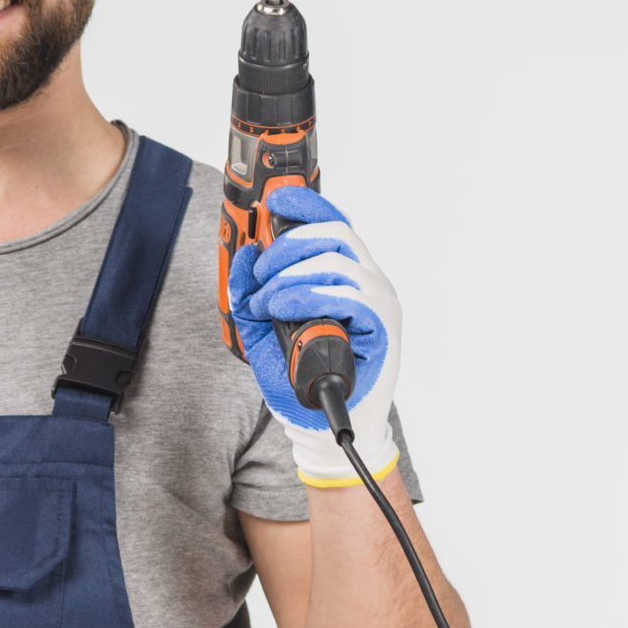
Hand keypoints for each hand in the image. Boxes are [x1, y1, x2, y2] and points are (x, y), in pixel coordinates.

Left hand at [227, 185, 402, 484]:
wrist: (324, 426)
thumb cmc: (302, 379)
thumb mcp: (263, 331)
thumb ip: (251, 294)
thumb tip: (245, 255)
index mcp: (346, 277)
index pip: (334, 225)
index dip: (307, 206)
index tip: (277, 201)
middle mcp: (368, 282)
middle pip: (334, 234)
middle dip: (286, 245)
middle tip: (259, 273)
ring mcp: (378, 302)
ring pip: (336, 261)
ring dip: (290, 276)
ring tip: (266, 303)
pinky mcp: (382, 326)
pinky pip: (346, 295)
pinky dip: (306, 296)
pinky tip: (282, 309)